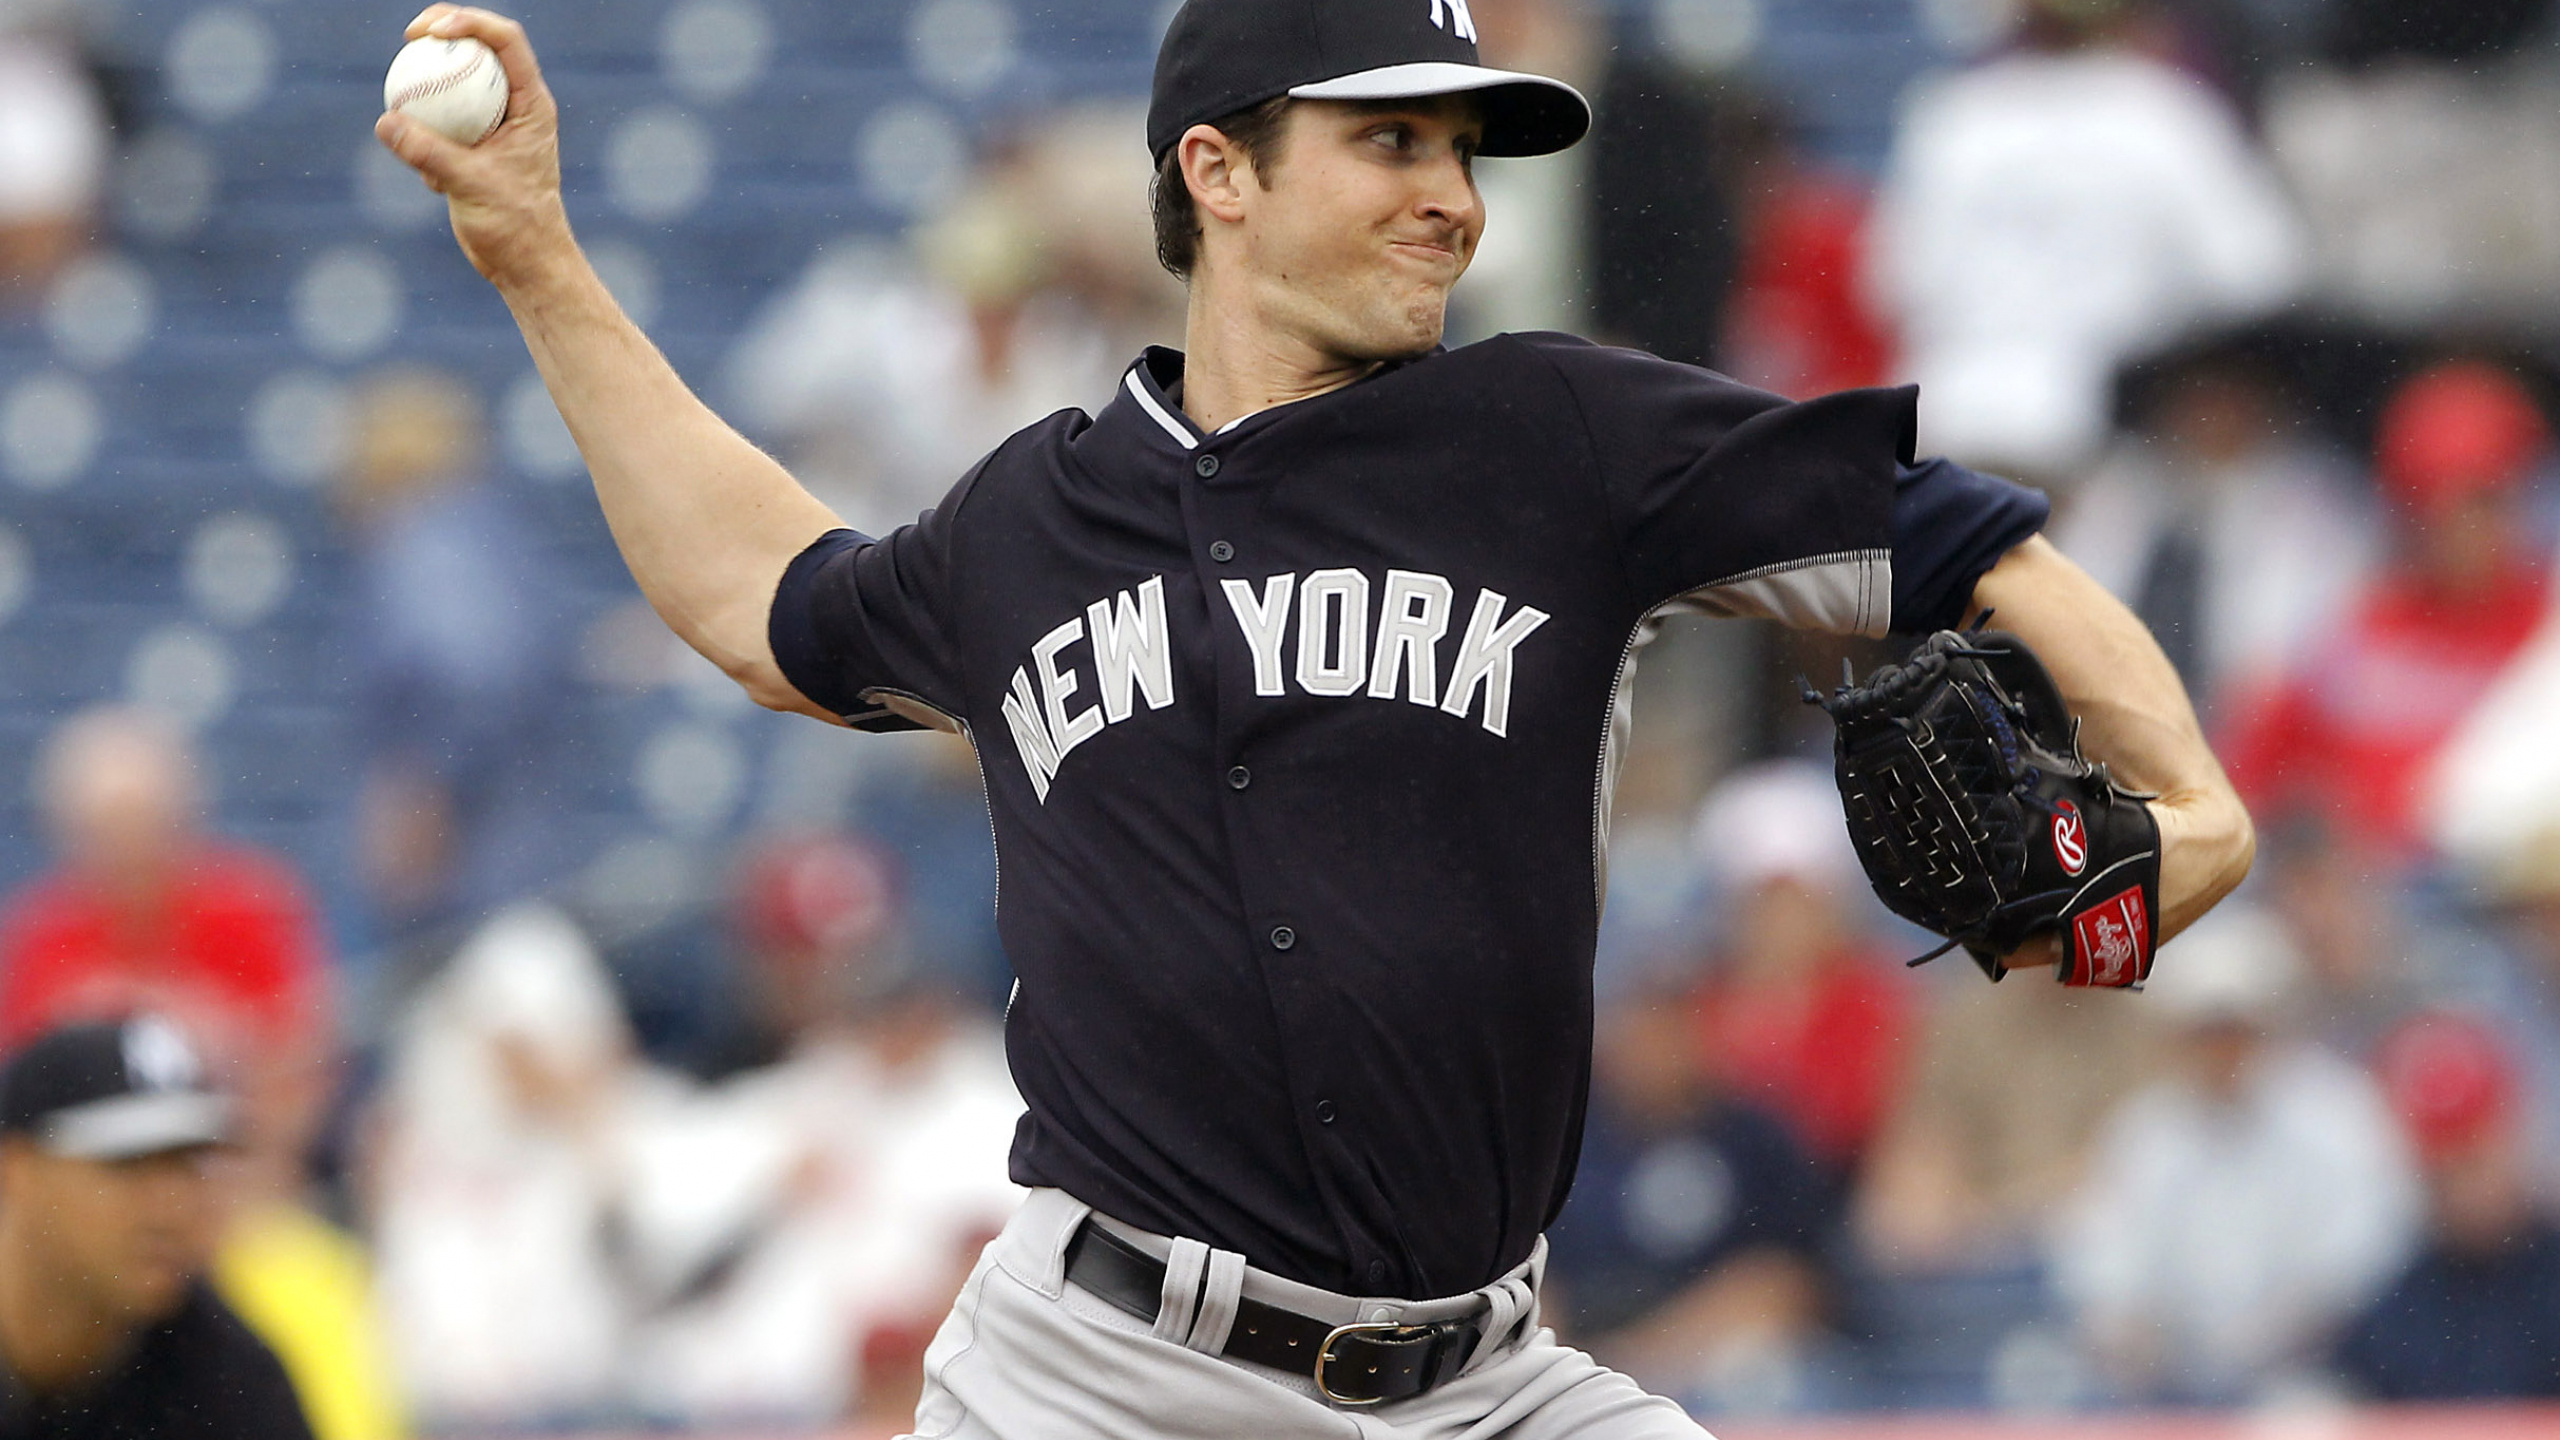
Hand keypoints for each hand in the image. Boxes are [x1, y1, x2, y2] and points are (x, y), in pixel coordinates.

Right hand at [374, 6, 571, 287]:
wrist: (525, 263)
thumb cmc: (516, 226)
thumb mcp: (471, 186)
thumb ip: (429, 152)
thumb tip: (386, 121)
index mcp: (531, 104)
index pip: (506, 41)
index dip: (470, 21)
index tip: (432, 31)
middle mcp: (515, 106)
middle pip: (478, 48)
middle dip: (443, 32)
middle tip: (410, 36)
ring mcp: (492, 124)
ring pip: (454, 85)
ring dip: (427, 91)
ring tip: (410, 115)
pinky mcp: (471, 146)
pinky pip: (439, 122)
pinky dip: (424, 140)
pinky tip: (432, 183)